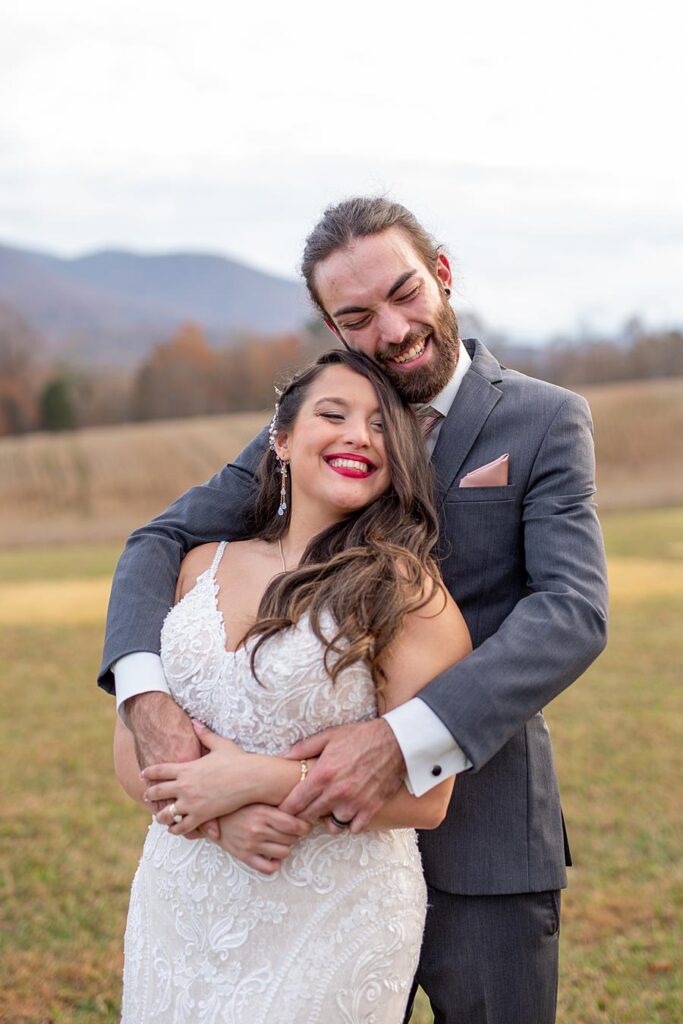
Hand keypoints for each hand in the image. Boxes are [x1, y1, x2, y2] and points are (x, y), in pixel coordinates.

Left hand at [142, 721, 249, 834]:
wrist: (251, 778)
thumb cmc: (238, 760)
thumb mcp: (219, 744)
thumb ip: (204, 734)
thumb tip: (196, 721)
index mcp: (186, 768)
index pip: (159, 770)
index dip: (149, 772)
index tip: (143, 775)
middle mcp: (185, 786)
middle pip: (157, 792)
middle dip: (150, 794)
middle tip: (147, 796)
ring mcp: (192, 802)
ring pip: (166, 814)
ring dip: (160, 815)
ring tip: (160, 816)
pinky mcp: (202, 816)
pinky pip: (182, 827)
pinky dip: (176, 829)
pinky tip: (175, 829)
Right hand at [211, 805, 311, 874]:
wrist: (213, 816)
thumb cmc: (238, 805)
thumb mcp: (256, 799)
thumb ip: (275, 804)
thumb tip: (300, 806)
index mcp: (262, 813)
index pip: (293, 824)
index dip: (304, 826)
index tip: (306, 825)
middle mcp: (257, 830)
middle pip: (291, 838)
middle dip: (295, 835)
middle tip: (293, 831)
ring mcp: (250, 845)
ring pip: (284, 852)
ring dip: (286, 847)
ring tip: (282, 840)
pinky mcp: (244, 857)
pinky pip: (268, 868)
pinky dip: (275, 864)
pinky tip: (273, 855)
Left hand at [280, 719, 404, 833]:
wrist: (395, 741)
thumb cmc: (360, 737)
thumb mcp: (329, 736)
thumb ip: (304, 748)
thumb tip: (284, 756)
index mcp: (323, 774)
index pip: (296, 802)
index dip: (286, 808)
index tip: (283, 809)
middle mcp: (337, 792)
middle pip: (310, 816)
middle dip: (303, 815)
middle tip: (304, 809)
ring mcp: (355, 802)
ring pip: (332, 825)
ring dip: (328, 819)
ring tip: (329, 809)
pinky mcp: (371, 808)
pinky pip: (354, 828)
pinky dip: (349, 823)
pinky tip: (348, 811)